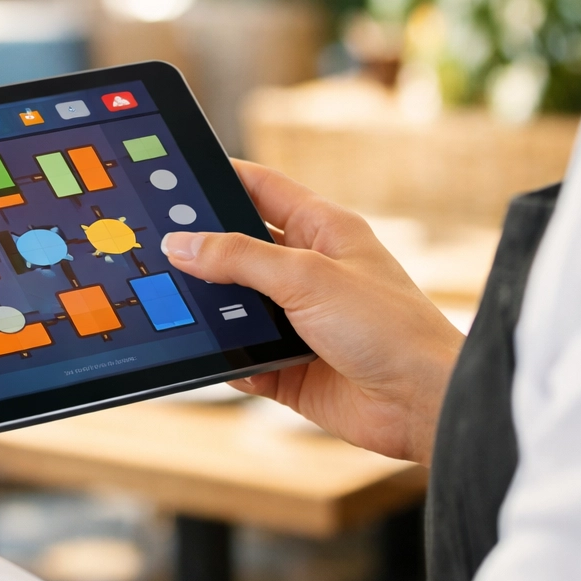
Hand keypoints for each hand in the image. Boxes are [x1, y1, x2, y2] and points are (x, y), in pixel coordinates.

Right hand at [163, 160, 464, 464]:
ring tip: (176, 305)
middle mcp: (308, 271)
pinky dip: (226, 358)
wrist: (422, 404)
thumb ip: (240, 258)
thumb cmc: (390, 328)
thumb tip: (183, 243)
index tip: (174, 176)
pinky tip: (216, 358)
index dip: (219, 177)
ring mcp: (297, 320)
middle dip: (202, 250)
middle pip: (238, 248)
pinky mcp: (288, 366)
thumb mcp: (308, 277)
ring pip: (234, 305)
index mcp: (322, 230)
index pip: (260, 188)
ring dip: (211, 310)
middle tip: (157, 246)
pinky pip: (241, 356)